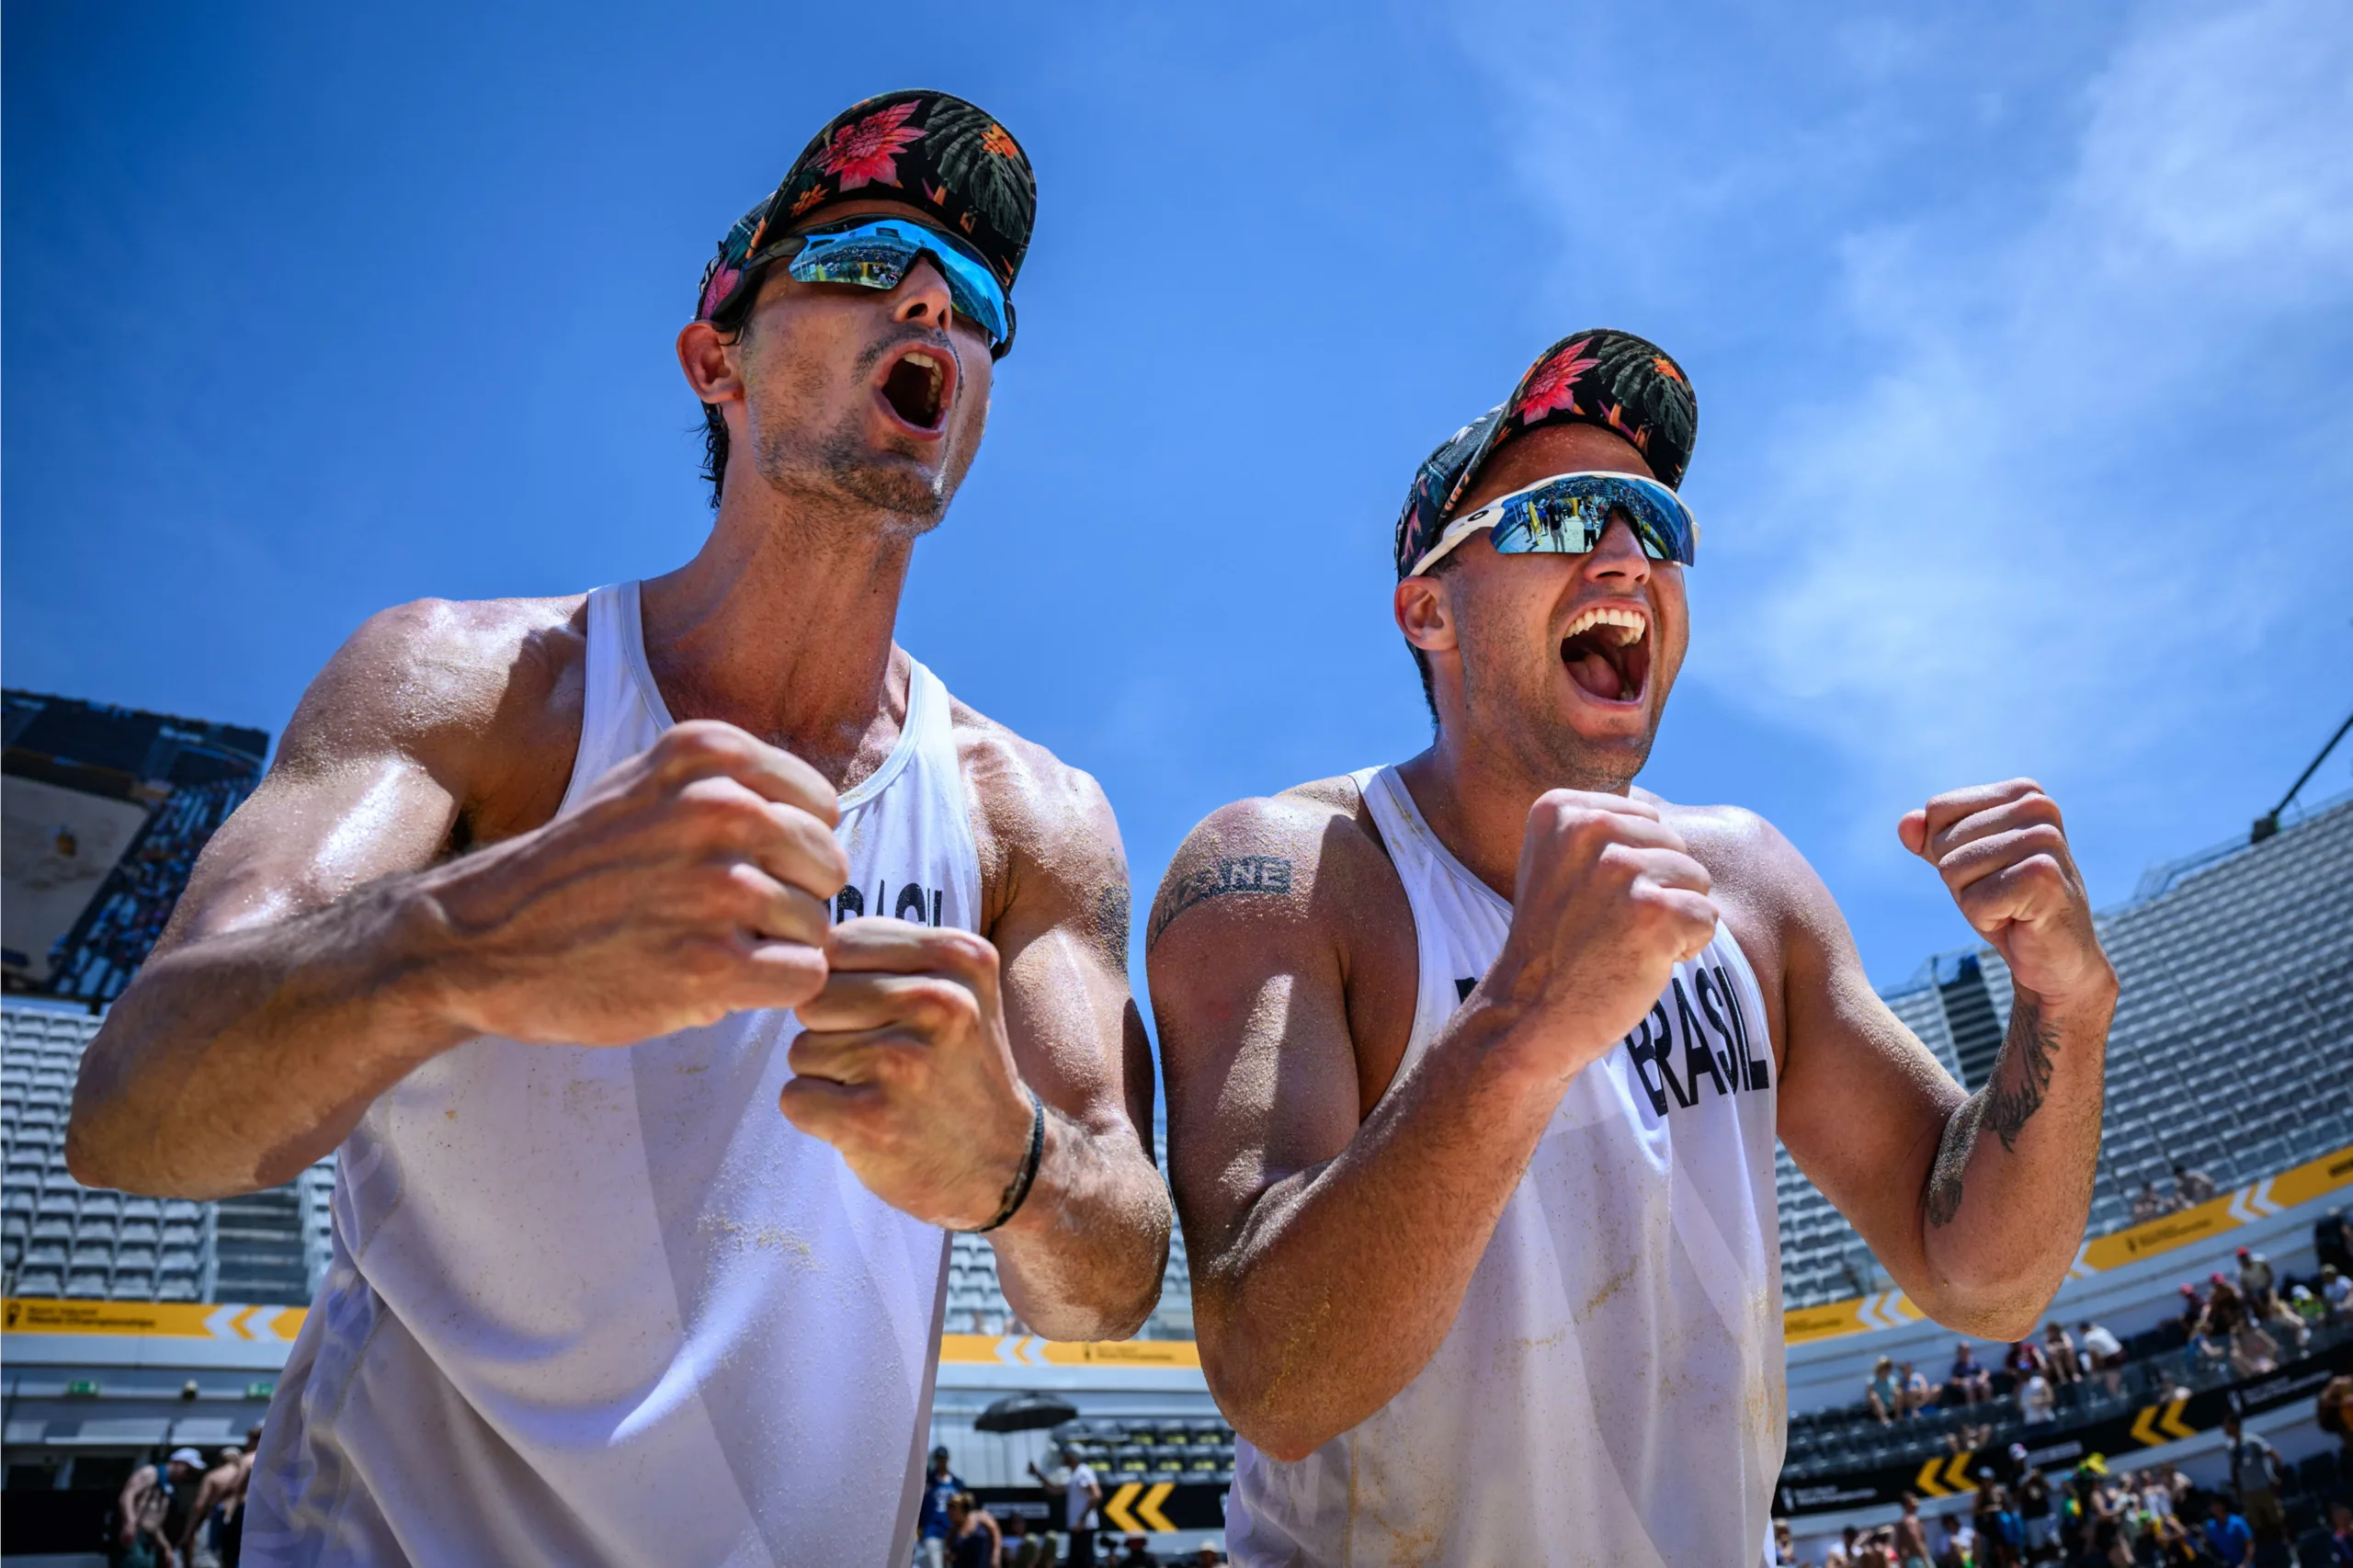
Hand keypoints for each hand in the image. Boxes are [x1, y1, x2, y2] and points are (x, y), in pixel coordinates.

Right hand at [422, 720, 848, 1044]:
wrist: (484, 939)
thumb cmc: (578, 868)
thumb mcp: (645, 784)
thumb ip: (732, 783)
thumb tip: (824, 817)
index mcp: (709, 756)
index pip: (820, 808)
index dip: (790, 849)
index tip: (737, 868)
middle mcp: (720, 808)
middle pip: (827, 867)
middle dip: (790, 901)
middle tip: (722, 920)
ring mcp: (718, 887)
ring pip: (817, 926)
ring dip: (773, 950)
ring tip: (705, 948)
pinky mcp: (713, 964)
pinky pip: (807, 976)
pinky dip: (773, 991)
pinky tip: (718, 983)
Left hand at [782, 918, 1037, 1229]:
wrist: (1004, 1163)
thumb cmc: (962, 1067)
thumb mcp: (958, 987)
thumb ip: (889, 953)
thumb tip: (806, 944)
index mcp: (959, 957)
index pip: (840, 944)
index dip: (844, 983)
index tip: (884, 1017)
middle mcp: (937, 1002)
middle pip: (814, 997)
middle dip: (831, 1031)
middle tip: (884, 1061)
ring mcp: (903, 1063)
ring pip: (801, 1048)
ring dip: (827, 1076)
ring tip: (882, 1091)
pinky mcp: (871, 1119)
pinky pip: (795, 1097)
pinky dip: (818, 1115)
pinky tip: (866, 1121)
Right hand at [1481, 791, 1719, 1073]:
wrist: (1529, 1015)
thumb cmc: (1554, 944)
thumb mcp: (1559, 864)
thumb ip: (1603, 831)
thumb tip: (1659, 814)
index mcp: (1561, 809)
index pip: (1647, 819)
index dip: (1633, 866)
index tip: (1587, 900)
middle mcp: (1589, 828)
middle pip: (1674, 844)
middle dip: (1657, 888)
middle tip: (1606, 926)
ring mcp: (1620, 870)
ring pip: (1696, 879)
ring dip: (1671, 919)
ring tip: (1621, 943)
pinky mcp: (1653, 911)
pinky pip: (1707, 917)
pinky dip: (1685, 947)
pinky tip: (1639, 962)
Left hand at [1899, 779, 2111, 1005]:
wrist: (2057, 957)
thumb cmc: (2009, 904)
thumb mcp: (1965, 864)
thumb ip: (1931, 839)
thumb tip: (1906, 824)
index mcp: (2023, 792)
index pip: (1937, 809)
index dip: (1948, 851)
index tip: (1988, 869)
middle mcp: (2038, 807)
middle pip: (1943, 842)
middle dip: (1960, 879)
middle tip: (2002, 894)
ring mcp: (2044, 840)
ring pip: (1953, 870)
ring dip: (1973, 901)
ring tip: (2010, 906)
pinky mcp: (2043, 877)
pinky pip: (1974, 901)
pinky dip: (1986, 920)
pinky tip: (2018, 921)